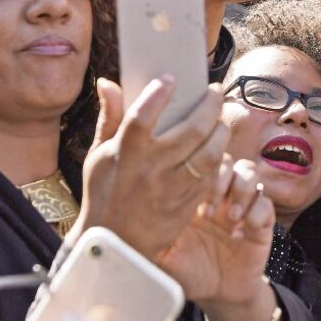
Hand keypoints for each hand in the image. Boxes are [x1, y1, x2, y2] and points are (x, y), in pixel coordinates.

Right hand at [70, 78, 227, 259]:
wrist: (117, 242)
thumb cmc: (105, 192)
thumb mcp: (99, 155)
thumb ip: (109, 118)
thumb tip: (108, 82)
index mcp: (126, 154)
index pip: (142, 117)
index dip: (158, 94)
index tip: (170, 78)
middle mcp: (152, 169)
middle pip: (191, 130)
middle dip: (209, 105)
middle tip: (215, 91)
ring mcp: (173, 187)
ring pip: (210, 153)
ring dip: (221, 130)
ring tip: (220, 118)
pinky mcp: (188, 202)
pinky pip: (212, 174)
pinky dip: (219, 156)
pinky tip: (218, 144)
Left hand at [157, 155, 274, 308]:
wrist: (218, 293)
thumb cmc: (186, 271)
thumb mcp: (162, 255)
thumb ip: (150, 236)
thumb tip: (127, 223)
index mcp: (193, 195)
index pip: (197, 163)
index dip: (196, 172)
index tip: (189, 200)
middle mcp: (219, 194)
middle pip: (226, 160)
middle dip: (220, 179)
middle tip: (209, 210)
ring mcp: (242, 205)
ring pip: (249, 173)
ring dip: (241, 191)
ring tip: (229, 218)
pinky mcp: (262, 221)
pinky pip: (266, 203)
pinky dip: (255, 214)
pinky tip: (239, 235)